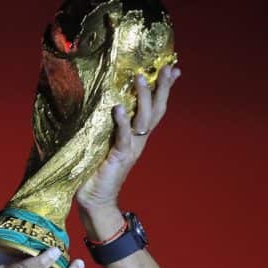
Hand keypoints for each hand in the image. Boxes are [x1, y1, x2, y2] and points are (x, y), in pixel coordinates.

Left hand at [75, 64, 180, 212]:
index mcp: (136, 137)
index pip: (154, 109)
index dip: (164, 90)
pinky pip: (123, 137)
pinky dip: (121, 122)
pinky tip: (119, 109)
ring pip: (143, 119)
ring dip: (143, 98)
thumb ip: (106, 127)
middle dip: (162, 88)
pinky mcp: (119, 157)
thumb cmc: (95, 171)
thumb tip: (99, 105)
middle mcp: (138, 141)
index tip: (173, 68)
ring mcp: (130, 149)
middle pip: (155, 110)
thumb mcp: (103, 144)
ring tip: (140, 77)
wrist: (95, 200)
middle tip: (166, 67)